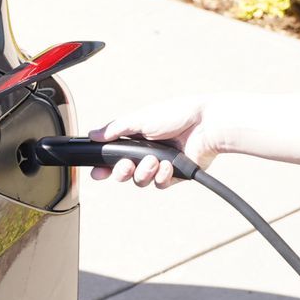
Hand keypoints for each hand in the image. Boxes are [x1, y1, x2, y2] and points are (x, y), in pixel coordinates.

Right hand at [88, 98, 228, 188]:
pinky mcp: (174, 175)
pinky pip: (160, 184)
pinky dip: (162, 176)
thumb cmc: (176, 115)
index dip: (103, 166)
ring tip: (155, 161)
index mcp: (135, 138)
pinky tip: (169, 165)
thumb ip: (114, 129)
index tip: (98, 173)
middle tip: (128, 165)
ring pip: (140, 181)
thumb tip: (92, 134)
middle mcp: (145, 152)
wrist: (206, 126)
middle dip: (122, 171)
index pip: (112, 156)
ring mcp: (159, 165)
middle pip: (123, 172)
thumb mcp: (139, 119)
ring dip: (145, 172)